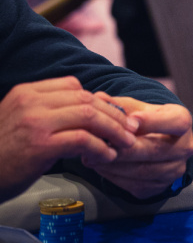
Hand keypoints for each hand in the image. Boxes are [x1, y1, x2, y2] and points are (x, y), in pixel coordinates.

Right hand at [0, 77, 138, 202]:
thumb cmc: (2, 155)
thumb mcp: (20, 121)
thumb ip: (48, 112)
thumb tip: (90, 113)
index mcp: (27, 92)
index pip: (73, 86)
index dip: (99, 100)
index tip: (114, 114)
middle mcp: (31, 101)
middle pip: (86, 99)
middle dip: (114, 115)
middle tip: (130, 130)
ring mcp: (35, 122)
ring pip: (90, 116)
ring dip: (114, 131)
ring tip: (126, 144)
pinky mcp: (40, 145)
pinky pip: (83, 140)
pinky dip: (101, 148)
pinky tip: (107, 157)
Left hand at [87, 96, 192, 199]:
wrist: (162, 144)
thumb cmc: (150, 122)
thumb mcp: (140, 108)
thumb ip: (120, 105)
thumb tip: (100, 99)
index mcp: (183, 122)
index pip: (176, 122)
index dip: (154, 122)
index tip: (132, 121)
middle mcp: (184, 148)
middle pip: (154, 150)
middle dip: (123, 148)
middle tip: (98, 144)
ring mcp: (174, 170)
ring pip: (142, 171)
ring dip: (114, 165)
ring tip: (92, 157)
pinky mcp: (160, 187)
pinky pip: (134, 185)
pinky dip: (114, 177)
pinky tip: (102, 167)